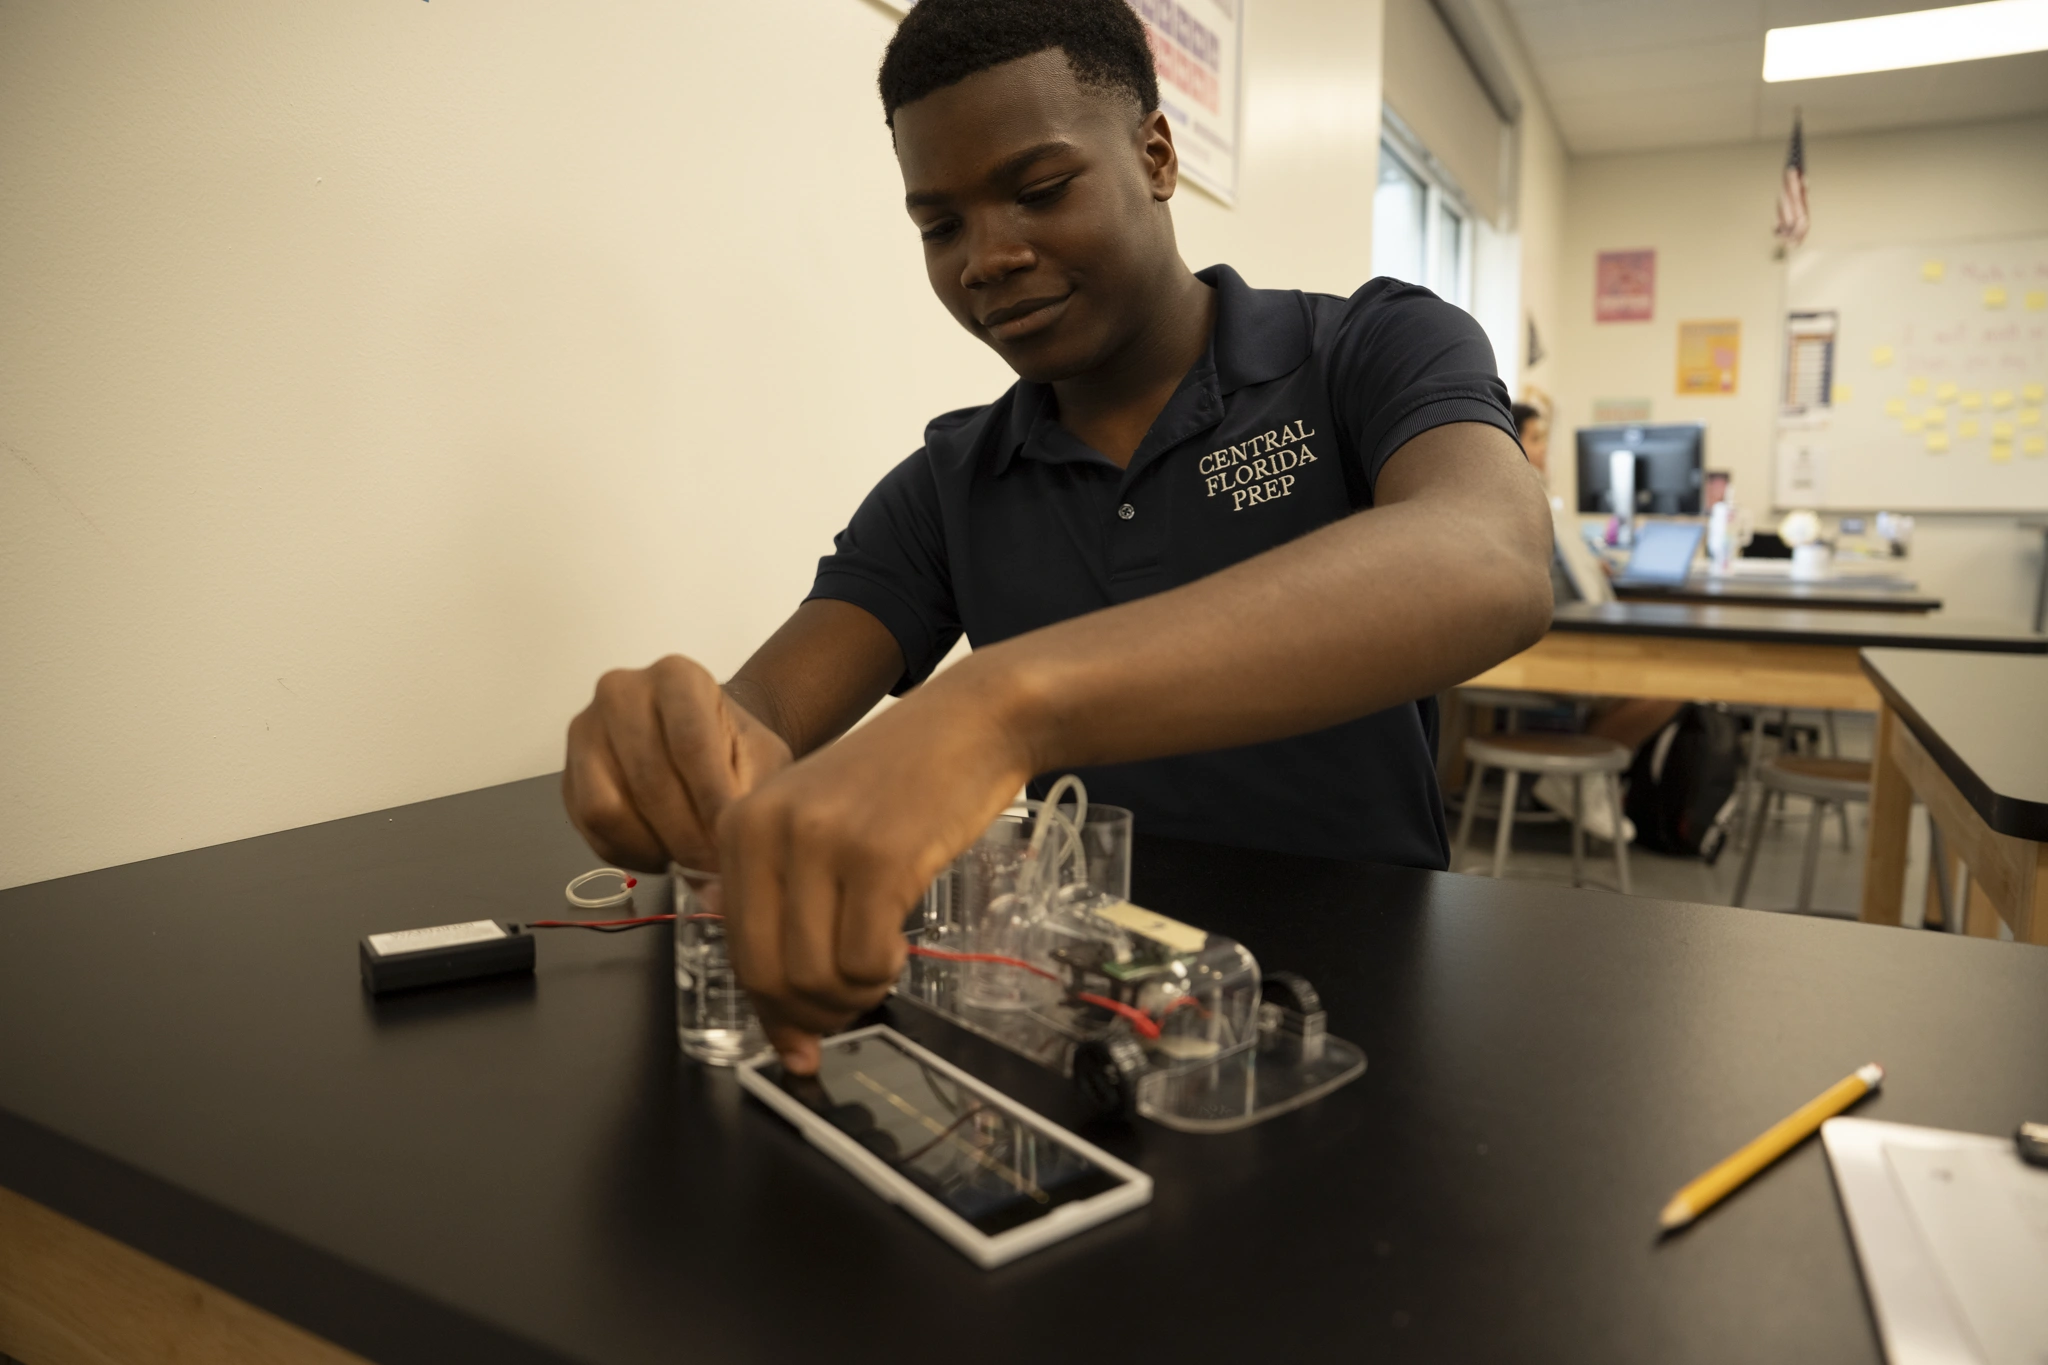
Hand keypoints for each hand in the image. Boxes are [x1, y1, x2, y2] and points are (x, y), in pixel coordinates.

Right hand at [563, 655, 792, 873]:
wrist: (700, 738)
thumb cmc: (732, 747)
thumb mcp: (760, 756)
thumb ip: (751, 788)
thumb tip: (730, 841)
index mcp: (676, 676)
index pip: (689, 743)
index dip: (711, 799)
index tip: (730, 838)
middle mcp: (621, 692)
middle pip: (647, 778)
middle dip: (684, 834)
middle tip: (712, 866)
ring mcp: (586, 730)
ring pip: (607, 806)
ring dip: (651, 845)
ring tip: (687, 863)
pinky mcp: (567, 772)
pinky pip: (588, 826)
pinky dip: (626, 852)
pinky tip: (661, 857)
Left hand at [718, 665, 1033, 1073]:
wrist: (970, 723)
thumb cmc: (901, 785)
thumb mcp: (819, 831)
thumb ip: (786, 909)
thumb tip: (784, 1034)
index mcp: (738, 825)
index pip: (738, 951)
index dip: (774, 1010)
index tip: (805, 1037)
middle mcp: (766, 829)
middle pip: (769, 975)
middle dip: (812, 1015)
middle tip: (851, 1008)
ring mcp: (820, 841)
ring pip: (814, 977)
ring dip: (854, 995)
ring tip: (880, 968)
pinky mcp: (877, 856)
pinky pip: (864, 960)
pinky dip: (882, 974)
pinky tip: (899, 946)